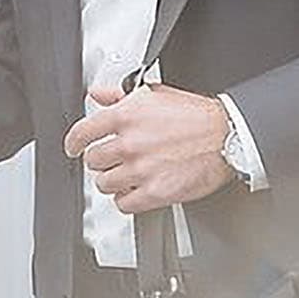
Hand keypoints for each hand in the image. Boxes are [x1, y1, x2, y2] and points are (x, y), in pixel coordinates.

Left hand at [62, 83, 233, 215]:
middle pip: (93, 161)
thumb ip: (120, 95)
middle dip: (100, 162)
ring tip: (125, 175)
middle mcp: (130, 143)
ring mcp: (141, 169)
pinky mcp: (155, 192)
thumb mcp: (154, 94)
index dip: (73, 142)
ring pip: (105, 184)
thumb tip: (99, 93)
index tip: (73, 147)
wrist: (226, 136)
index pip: (82, 133)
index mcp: (126, 116)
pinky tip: (134, 191)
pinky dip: (126, 199)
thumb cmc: (195, 116)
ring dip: (112, 181)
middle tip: (111, 161)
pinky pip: (124, 204)